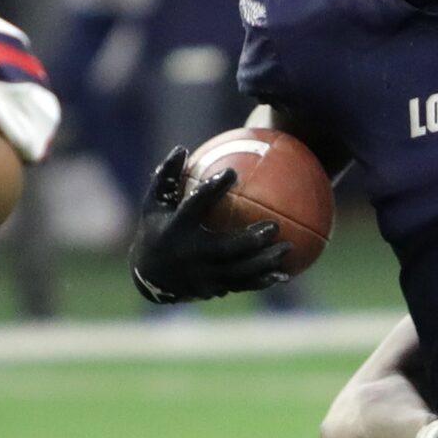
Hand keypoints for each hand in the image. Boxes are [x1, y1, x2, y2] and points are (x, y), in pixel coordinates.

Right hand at [128, 146, 289, 303]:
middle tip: (275, 226)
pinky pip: (241, 284)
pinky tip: (285, 274)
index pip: (194, 207)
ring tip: (288, 248)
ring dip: (264, 262)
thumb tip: (181, 148)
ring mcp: (201, 276)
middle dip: (250, 239)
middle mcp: (189, 255)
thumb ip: (166, 177)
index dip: (211, 189)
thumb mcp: (154, 204)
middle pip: (224, 248)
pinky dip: (262, 280)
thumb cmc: (155, 230)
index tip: (232, 173)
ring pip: (238, 271)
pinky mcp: (212, 289)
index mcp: (175, 230)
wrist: (149, 277)